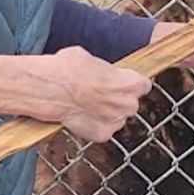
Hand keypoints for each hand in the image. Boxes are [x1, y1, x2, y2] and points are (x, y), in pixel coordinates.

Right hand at [36, 47, 150, 141]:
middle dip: (118, 101)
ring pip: (116, 118)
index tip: (121, 84)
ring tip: (87, 105)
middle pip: (130, 104)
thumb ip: (105, 72)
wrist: (50, 89)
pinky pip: (103, 130)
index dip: (130, 85)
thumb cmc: (69, 70)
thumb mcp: (91, 59)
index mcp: (131, 83)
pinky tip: (81, 116)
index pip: (142, 86)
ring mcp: (116, 122)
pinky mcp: (103, 135)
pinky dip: (94, 126)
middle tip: (99, 95)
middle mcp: (129, 104)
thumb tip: (101, 74)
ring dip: (106, 114)